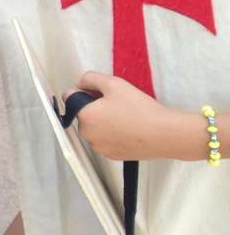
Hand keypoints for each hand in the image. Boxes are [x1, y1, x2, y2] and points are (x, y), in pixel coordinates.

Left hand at [65, 71, 206, 160]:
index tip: (103, 93)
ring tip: (127, 117)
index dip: (85, 91)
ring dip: (104, 121)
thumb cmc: (139, 108)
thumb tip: (79, 84)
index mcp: (84, 116)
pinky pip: (107, 140)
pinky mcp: (113, 156)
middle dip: (95, 107)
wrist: (165, 134)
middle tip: (119, 104)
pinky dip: (114, 134)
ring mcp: (99, 148)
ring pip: (96, 128)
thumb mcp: (114, 83)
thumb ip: (91, 78)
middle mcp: (87, 134)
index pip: (70, 98)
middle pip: (84, 114)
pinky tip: (130, 130)